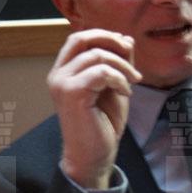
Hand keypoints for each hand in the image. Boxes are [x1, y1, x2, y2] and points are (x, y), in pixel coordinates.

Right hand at [46, 29, 141, 188]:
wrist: (94, 156)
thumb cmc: (103, 122)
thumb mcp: (115, 85)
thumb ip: (118, 62)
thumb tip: (126, 38)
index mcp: (64, 71)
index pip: (79, 38)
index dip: (104, 36)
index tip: (126, 47)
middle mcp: (58, 75)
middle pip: (81, 39)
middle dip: (110, 40)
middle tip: (130, 54)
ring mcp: (62, 84)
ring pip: (96, 55)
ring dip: (122, 65)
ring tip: (133, 81)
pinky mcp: (72, 94)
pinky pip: (101, 72)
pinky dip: (119, 78)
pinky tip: (126, 92)